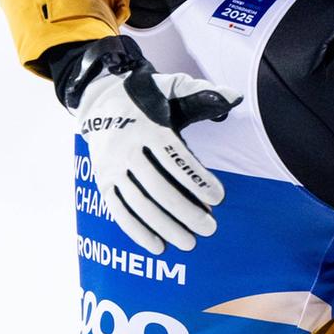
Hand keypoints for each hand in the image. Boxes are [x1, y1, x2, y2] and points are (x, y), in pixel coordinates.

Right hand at [62, 36, 240, 253]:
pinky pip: (118, 210)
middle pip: (158, 187)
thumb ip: (201, 94)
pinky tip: (157, 246)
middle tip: (209, 229)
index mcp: (147, 127)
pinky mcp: (102, 182)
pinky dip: (136, 231)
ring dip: (164, 226)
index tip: (219, 198)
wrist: (99, 99)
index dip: (197, 180)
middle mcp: (126, 149)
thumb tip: (234, 97)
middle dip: (185, 211)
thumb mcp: (171, 87)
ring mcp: (111, 168)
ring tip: (189, 243)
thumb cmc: (146, 96)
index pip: (175, 159)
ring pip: (138, 203)